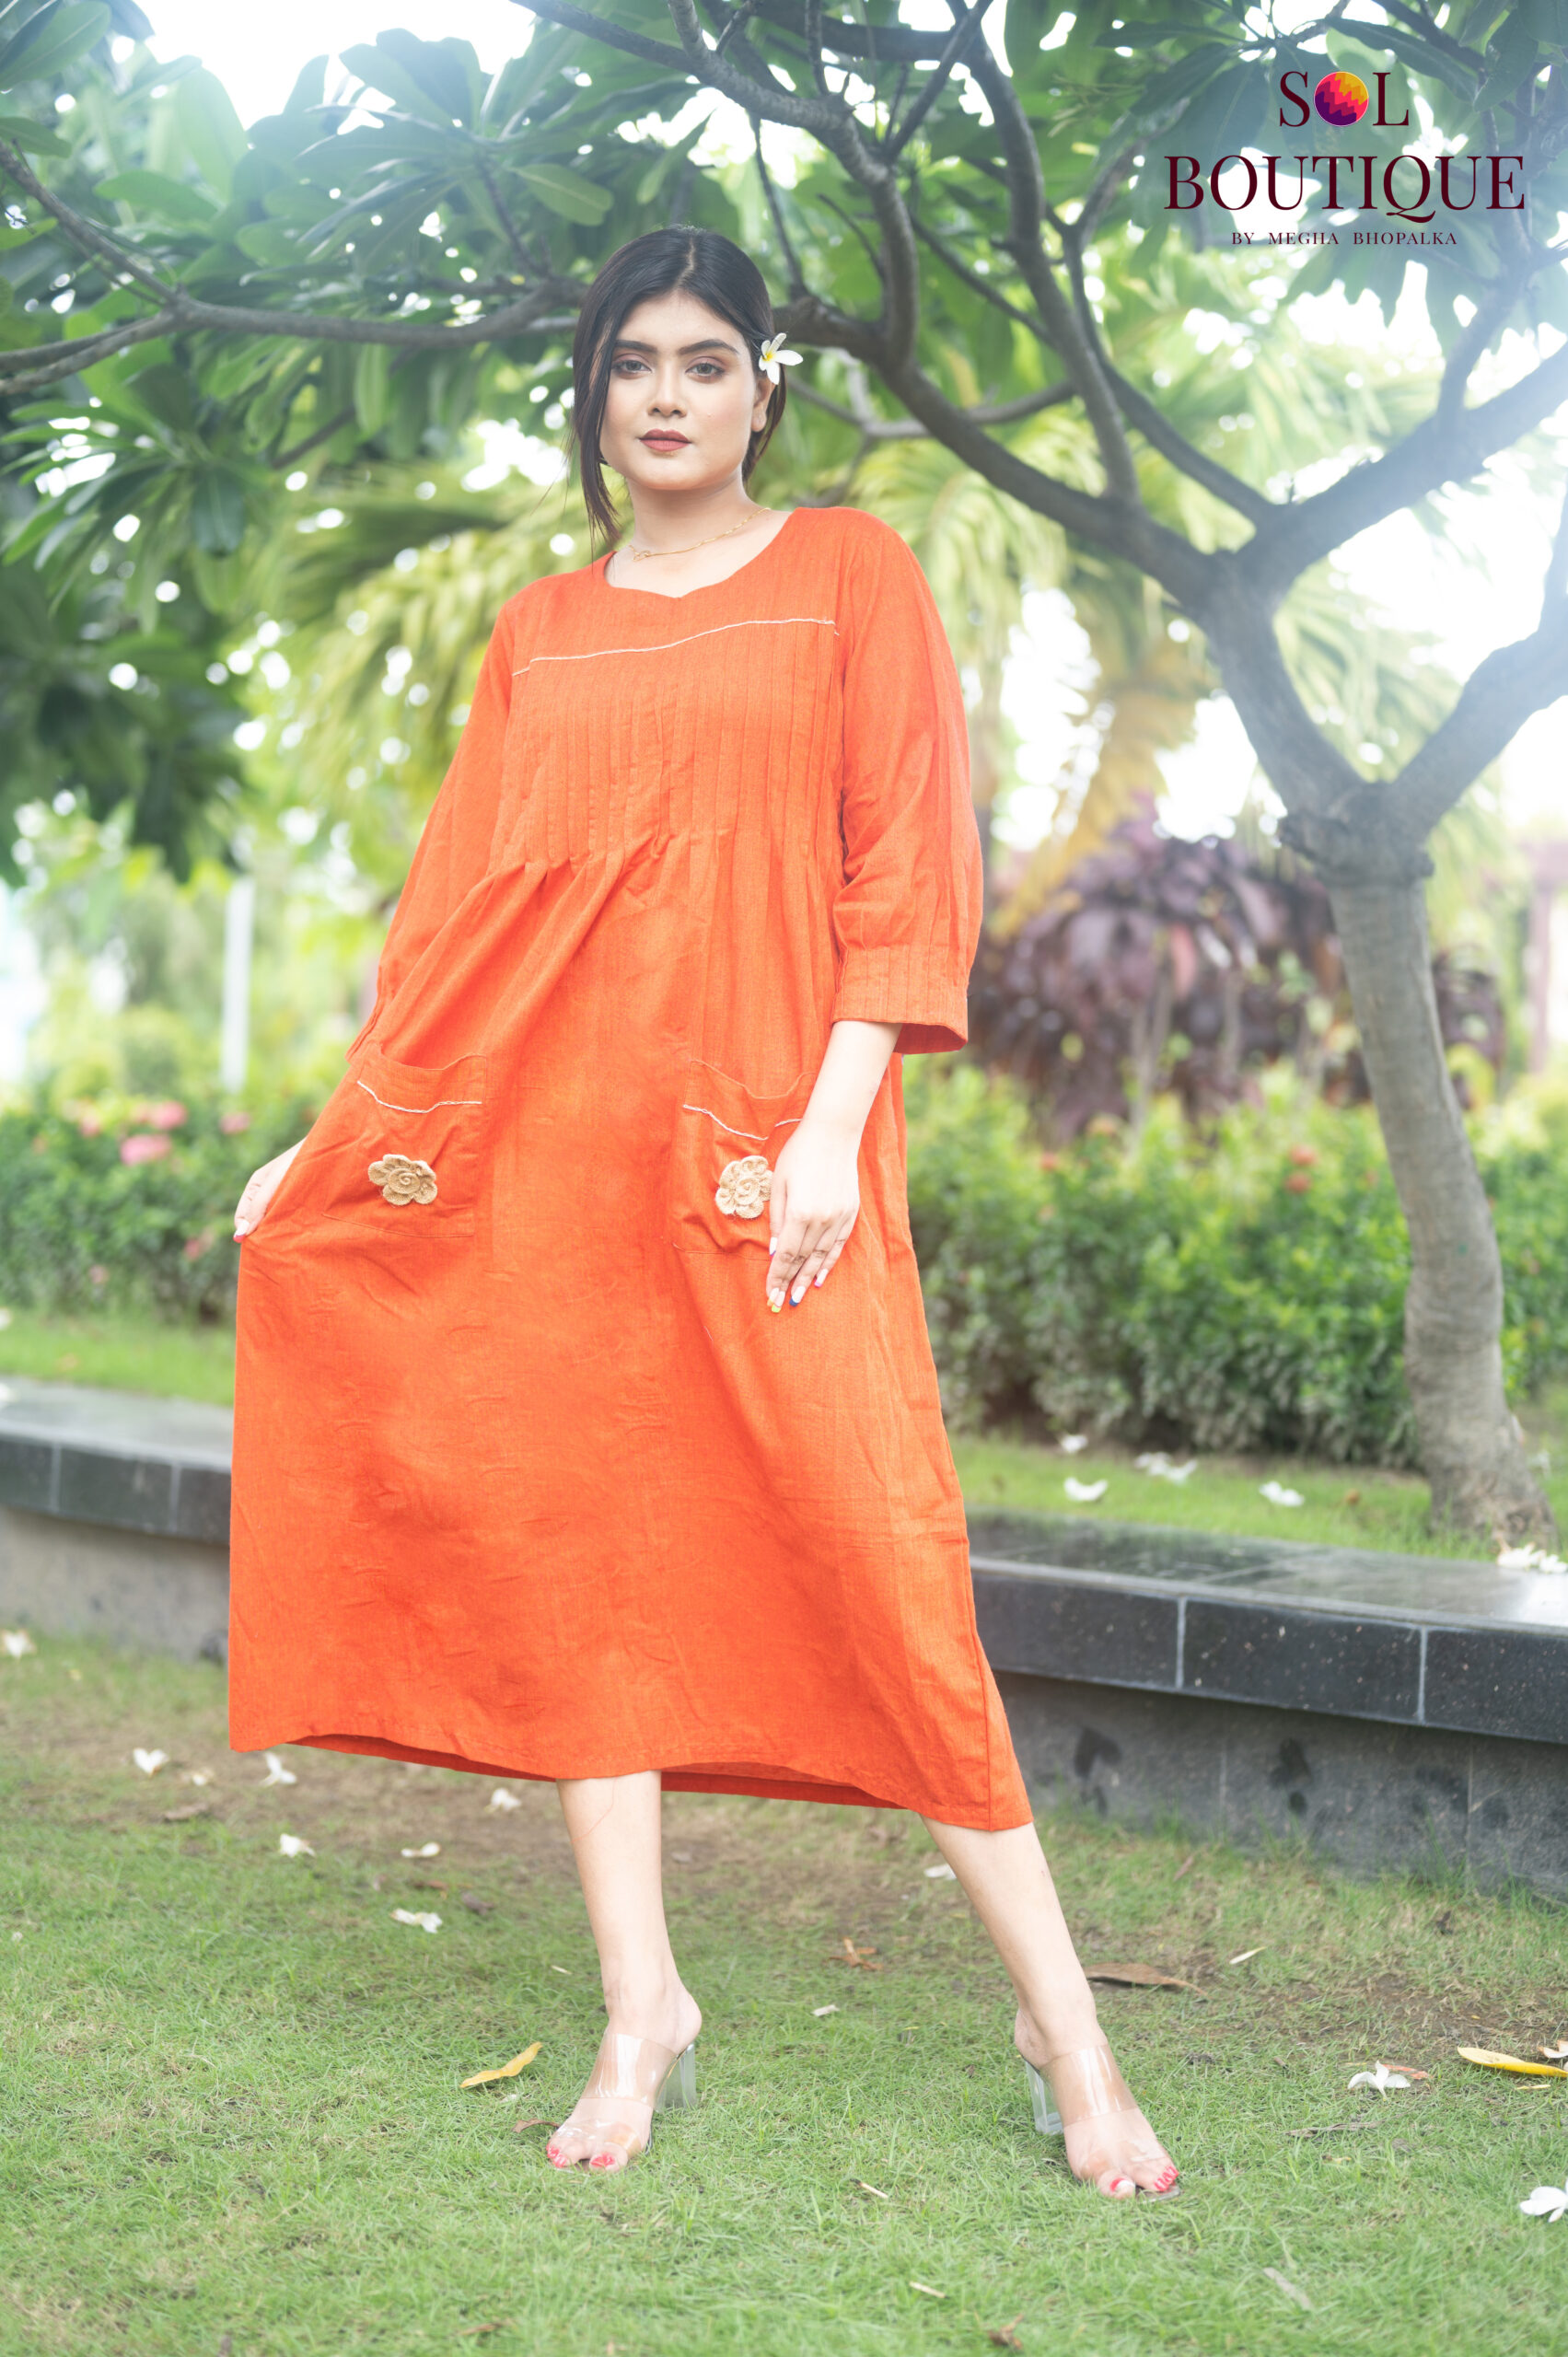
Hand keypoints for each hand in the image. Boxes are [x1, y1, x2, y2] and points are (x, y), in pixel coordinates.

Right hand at [233, 1140, 305, 1239]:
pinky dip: (289, 1226)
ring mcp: (281, 1199)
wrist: (326, 1152)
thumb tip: (241, 1234)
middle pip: (256, 1223)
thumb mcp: (272, 1185)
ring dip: (277, 1231)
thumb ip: (257, 1207)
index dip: (246, 1231)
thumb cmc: (296, 1163)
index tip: (258, 1242)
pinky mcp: (297, 1203)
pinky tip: (297, 1230)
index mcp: (254, 1188)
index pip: (242, 1218)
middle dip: (262, 1233)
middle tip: (275, 1242)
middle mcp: (265, 1195)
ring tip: (288, 1236)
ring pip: (272, 1222)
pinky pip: (287, 1219)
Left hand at [766, 1117, 858, 1310]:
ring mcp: (838, 1217)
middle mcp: (821, 1219)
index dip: (776, 1276)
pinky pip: (838, 1245)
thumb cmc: (798, 1154)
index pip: (785, 1254)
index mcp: (799, 1212)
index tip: (770, 1294)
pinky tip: (820, 1277)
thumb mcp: (778, 1183)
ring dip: (808, 1277)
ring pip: (821, 1256)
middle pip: (802, 1259)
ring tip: (798, 1296)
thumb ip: (776, 1219)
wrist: (833, 1134)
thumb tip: (772, 1251)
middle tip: (780, 1303)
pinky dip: (829, 1263)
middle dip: (789, 1282)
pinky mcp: (850, 1213)